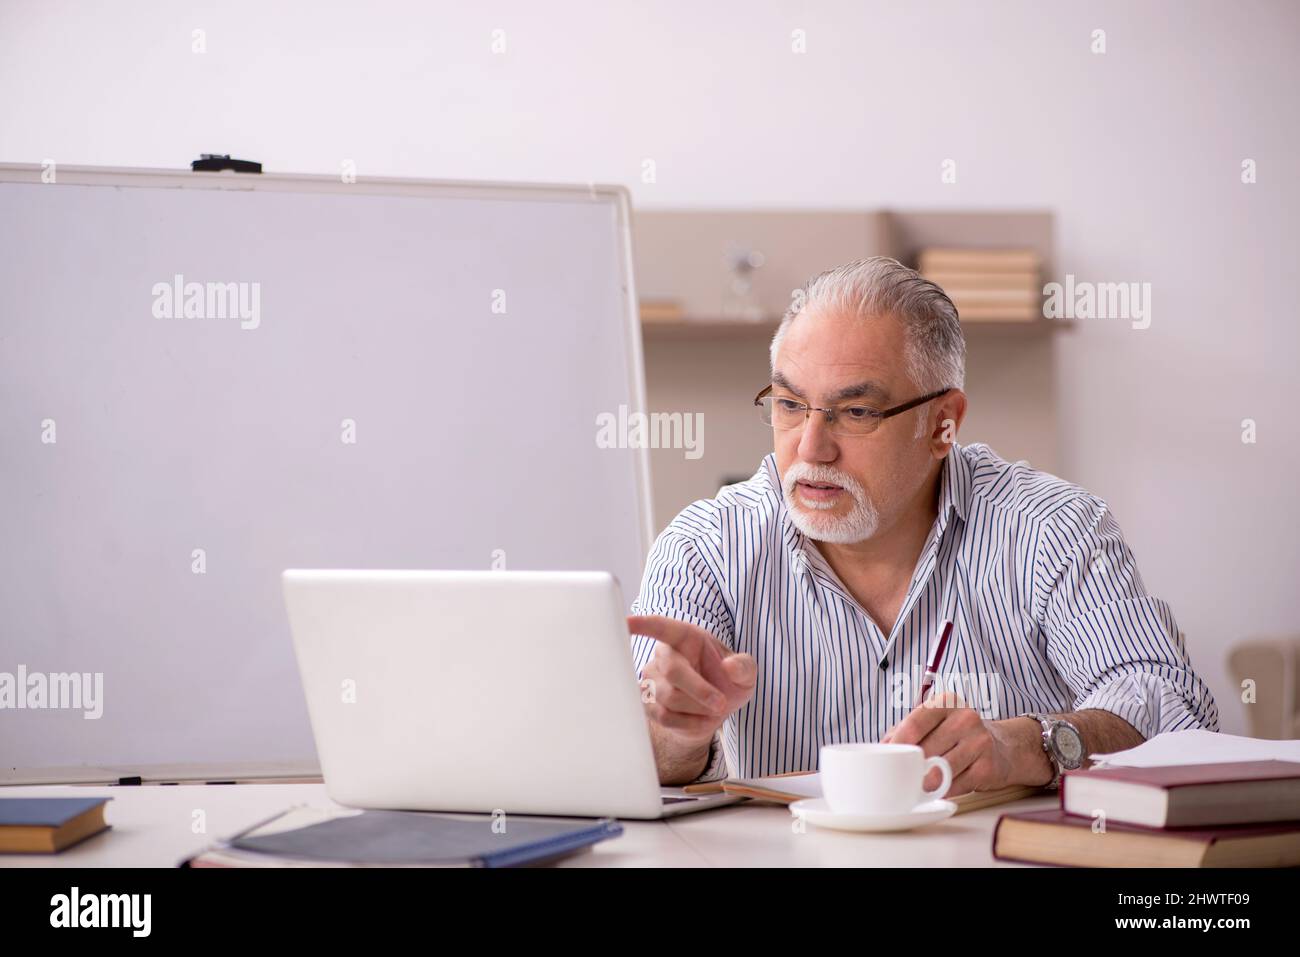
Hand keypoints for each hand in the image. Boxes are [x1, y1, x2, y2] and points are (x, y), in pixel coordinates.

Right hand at [628, 615, 756, 748]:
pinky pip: (664, 716)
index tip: (626, 622)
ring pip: (669, 697)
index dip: (643, 624)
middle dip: (699, 690)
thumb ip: (743, 667)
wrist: (714, 711)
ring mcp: (651, 679)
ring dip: (697, 709)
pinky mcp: (647, 703)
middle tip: (721, 703)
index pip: (660, 627)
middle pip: (673, 671)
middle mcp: (663, 655)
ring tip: (711, 709)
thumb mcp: (745, 673)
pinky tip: (699, 718)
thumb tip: (729, 667)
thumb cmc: (727, 682)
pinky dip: (688, 722)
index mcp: (685, 638)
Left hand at [882, 691, 1039, 795]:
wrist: (1003, 747)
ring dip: (924, 784)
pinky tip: (940, 789)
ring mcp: (979, 742)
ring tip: (918, 786)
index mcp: (946, 702)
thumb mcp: (933, 723)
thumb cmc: (957, 734)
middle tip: (900, 777)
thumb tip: (879, 748)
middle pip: (925, 751)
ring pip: (939, 771)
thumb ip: (904, 730)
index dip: (898, 744)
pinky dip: (943, 791)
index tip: (888, 758)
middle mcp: (965, 718)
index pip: (914, 723)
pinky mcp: (988, 767)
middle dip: (910, 768)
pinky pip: (955, 786)